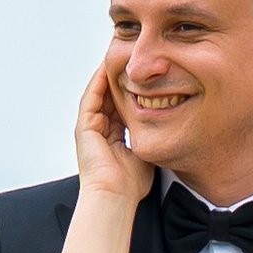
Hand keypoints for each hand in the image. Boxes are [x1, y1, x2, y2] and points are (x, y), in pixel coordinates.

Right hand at [74, 64, 154, 200]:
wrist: (114, 197)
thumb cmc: (130, 184)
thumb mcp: (145, 153)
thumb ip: (150, 138)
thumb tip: (168, 128)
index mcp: (112, 136)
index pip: (120, 105)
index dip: (131, 89)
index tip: (144, 74)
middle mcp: (98, 129)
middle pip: (108, 95)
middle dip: (119, 76)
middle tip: (130, 57)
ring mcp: (89, 127)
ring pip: (98, 92)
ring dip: (107, 74)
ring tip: (118, 55)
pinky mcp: (84, 126)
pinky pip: (92, 97)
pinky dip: (99, 82)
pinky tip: (108, 67)